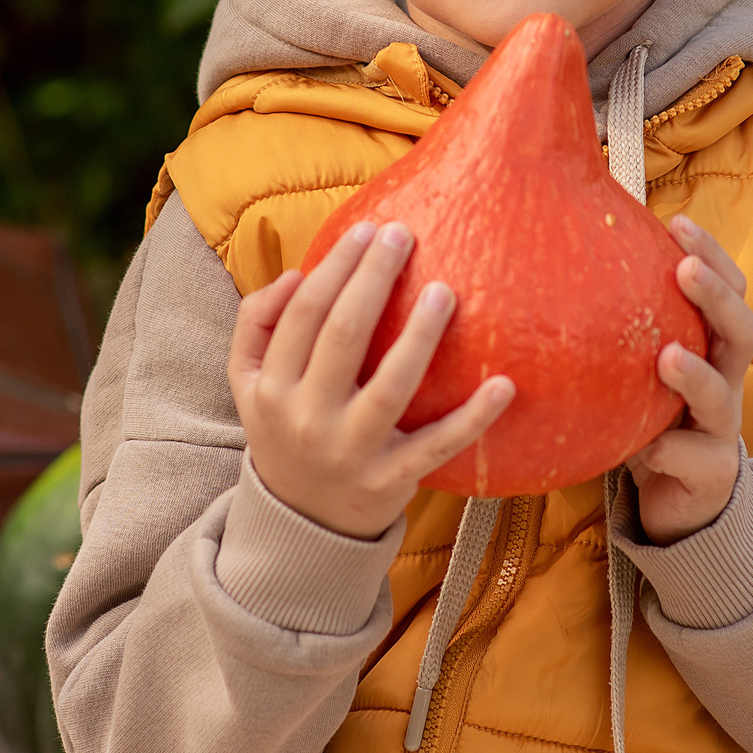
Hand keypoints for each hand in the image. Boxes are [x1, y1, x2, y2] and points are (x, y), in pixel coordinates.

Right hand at [228, 220, 515, 539]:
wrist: (301, 521)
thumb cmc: (284, 427)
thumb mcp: (248, 381)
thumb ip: (256, 322)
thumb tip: (295, 274)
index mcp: (272, 388)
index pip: (303, 314)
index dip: (335, 268)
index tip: (367, 231)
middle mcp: (307, 419)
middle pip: (342, 337)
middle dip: (373, 279)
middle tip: (403, 236)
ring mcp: (351, 452)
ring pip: (391, 387)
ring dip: (420, 336)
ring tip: (445, 291)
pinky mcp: (392, 480)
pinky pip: (438, 446)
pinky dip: (473, 418)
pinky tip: (503, 384)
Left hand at [626, 215, 752, 542]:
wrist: (679, 501)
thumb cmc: (653, 420)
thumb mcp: (640, 373)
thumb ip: (622, 332)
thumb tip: (555, 267)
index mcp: (713, 350)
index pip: (728, 291)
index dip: (712, 256)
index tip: (678, 223)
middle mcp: (727, 383)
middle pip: (742, 331)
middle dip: (715, 296)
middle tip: (684, 269)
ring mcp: (722, 429)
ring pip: (722, 397)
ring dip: (696, 375)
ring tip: (668, 356)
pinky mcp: (712, 473)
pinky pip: (694, 458)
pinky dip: (670, 449)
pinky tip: (649, 447)